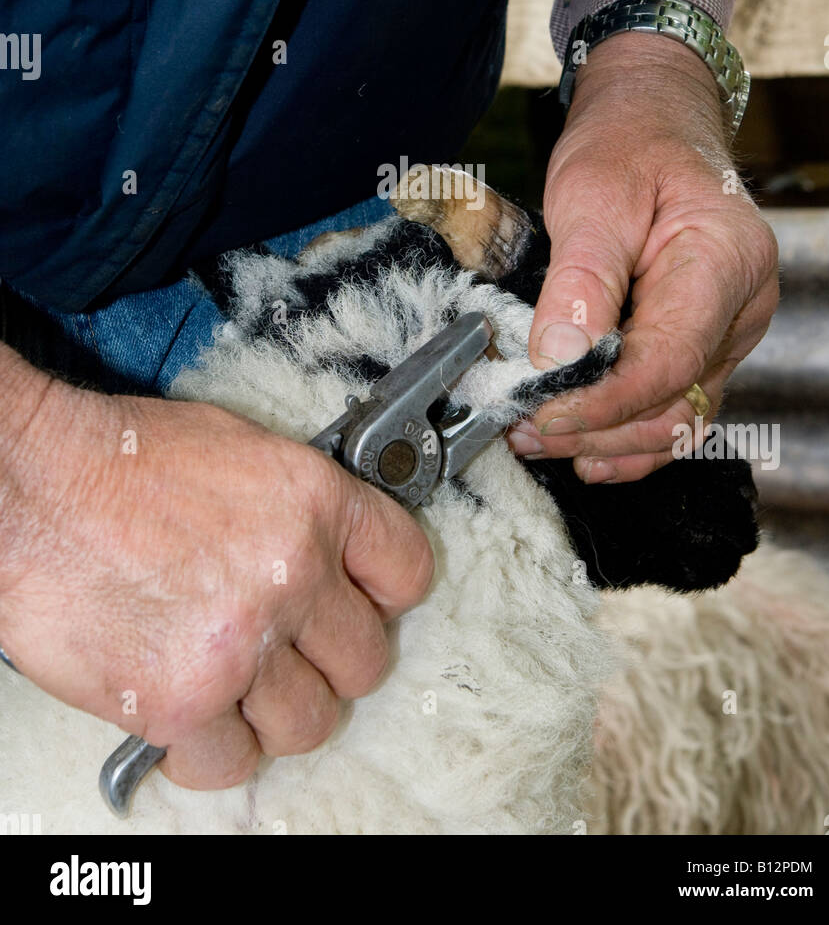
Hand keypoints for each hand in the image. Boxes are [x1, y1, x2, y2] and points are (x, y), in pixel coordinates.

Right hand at [0, 360, 432, 787]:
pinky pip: (234, 761)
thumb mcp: (240, 451)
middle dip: (330, 660)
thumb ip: (299, 508)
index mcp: (314, 503)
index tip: (365, 604)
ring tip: (236, 682)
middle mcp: (290, 576)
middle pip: (366, 661)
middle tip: (290, 649)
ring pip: (309, 722)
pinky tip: (192, 713)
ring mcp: (240, 645)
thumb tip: (331, 553)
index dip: (385, 596)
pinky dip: (214, 748)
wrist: (34, 489)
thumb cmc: (118, 462)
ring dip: (276, 710)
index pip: (407, 571)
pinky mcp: (180, 702)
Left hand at [508, 31, 778, 482]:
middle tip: (521, 427)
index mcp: (726, 259)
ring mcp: (728, 330)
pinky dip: (625, 433)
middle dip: (596, 429)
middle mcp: (742, 305)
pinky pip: (672, 405)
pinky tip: (580, 448)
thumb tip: (558, 359)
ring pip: (678, 418)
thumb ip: (580, 280)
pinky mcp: (703, 343)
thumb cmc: (628, 144)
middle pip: (676, 401)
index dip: (602, 400)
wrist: (652, 121)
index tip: (538, 412)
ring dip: (607, 441)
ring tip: (537, 437)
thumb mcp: (591, 195)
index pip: (669, 360)